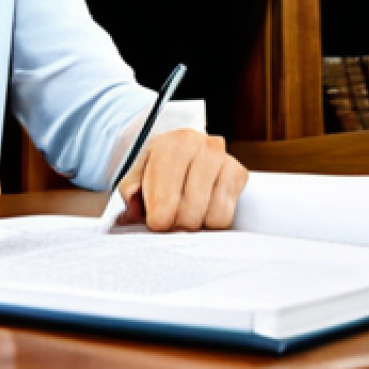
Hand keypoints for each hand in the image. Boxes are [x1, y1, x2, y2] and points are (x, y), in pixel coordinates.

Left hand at [116, 129, 247, 231]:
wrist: (181, 149)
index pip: (165, 202)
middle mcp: (200, 145)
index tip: (155, 221)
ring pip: (211, 216)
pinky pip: (226, 215)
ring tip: (187, 211)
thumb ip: (130, 190)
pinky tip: (204, 207)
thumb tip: (133, 203)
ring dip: (197, 223)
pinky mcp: (238, 171)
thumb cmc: (156, 168)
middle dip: (177, 224)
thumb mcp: (136, 175)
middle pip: (188, 213)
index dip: (158, 221)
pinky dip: (213, 219)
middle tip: (172, 218)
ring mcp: (222, 157)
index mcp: (171, 145)